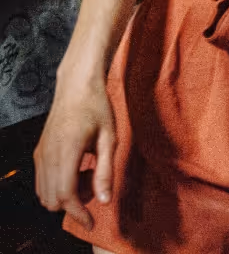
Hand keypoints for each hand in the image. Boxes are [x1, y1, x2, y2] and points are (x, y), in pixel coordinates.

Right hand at [33, 72, 116, 230]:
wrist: (77, 86)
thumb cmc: (97, 108)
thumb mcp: (109, 138)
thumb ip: (106, 170)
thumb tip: (105, 200)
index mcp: (67, 151)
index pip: (66, 196)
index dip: (78, 213)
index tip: (91, 223)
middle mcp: (48, 156)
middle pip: (53, 200)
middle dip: (74, 203)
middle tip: (95, 184)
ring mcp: (40, 154)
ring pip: (45, 194)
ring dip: (65, 195)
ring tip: (87, 173)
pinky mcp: (38, 152)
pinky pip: (42, 182)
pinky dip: (57, 186)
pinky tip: (76, 168)